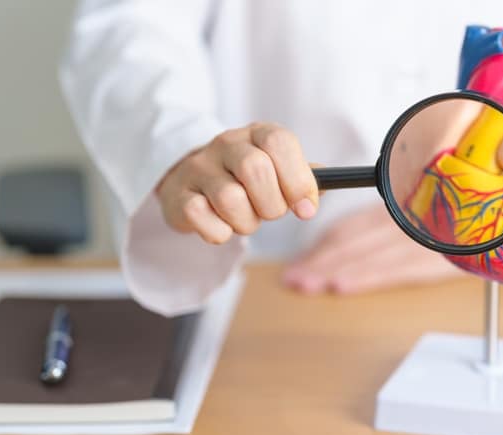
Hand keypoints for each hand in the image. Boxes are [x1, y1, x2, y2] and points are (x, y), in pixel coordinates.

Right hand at [157, 122, 318, 243]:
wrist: (193, 182)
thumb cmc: (246, 180)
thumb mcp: (278, 171)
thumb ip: (304, 178)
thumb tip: (323, 188)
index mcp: (257, 133)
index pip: (279, 142)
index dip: (297, 179)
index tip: (306, 209)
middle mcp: (226, 143)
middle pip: (255, 169)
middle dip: (271, 204)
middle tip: (270, 213)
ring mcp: (199, 167)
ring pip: (230, 199)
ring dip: (246, 222)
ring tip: (244, 218)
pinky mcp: (178, 195)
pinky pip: (203, 218)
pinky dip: (219, 232)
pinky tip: (220, 225)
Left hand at [282, 204, 464, 294]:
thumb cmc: (468, 220)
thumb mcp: (427, 216)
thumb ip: (394, 226)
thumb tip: (352, 250)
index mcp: (400, 209)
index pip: (352, 226)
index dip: (324, 243)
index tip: (302, 260)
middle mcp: (405, 221)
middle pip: (352, 241)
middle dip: (319, 261)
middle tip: (293, 278)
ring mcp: (419, 240)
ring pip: (366, 256)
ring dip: (331, 271)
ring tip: (306, 285)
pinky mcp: (435, 260)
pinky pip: (393, 270)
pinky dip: (364, 277)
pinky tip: (340, 286)